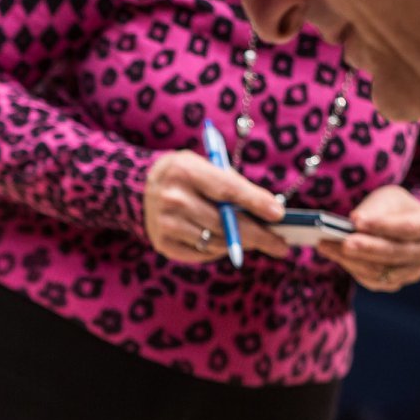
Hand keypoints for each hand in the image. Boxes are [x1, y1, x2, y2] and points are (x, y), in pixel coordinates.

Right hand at [142, 151, 287, 263]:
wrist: (139, 189)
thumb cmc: (186, 176)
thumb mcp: (205, 166)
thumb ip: (233, 185)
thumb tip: (270, 211)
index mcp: (185, 170)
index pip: (227, 189)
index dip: (255, 202)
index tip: (279, 214)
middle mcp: (173, 198)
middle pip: (225, 223)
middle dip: (257, 235)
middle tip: (280, 245)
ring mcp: (166, 223)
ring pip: (216, 242)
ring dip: (240, 243)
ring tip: (254, 240)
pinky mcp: (163, 243)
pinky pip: (202, 253)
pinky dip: (219, 250)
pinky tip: (225, 242)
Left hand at [316, 185, 419, 290]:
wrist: (400, 225)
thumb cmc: (394, 208)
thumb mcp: (387, 198)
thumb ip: (374, 208)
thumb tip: (355, 222)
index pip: (408, 228)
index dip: (382, 226)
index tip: (356, 221)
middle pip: (394, 252)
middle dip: (366, 247)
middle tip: (342, 241)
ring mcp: (413, 271)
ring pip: (381, 270)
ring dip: (351, 259)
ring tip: (326, 245)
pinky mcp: (396, 283)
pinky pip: (372, 280)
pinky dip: (351, 267)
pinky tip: (334, 255)